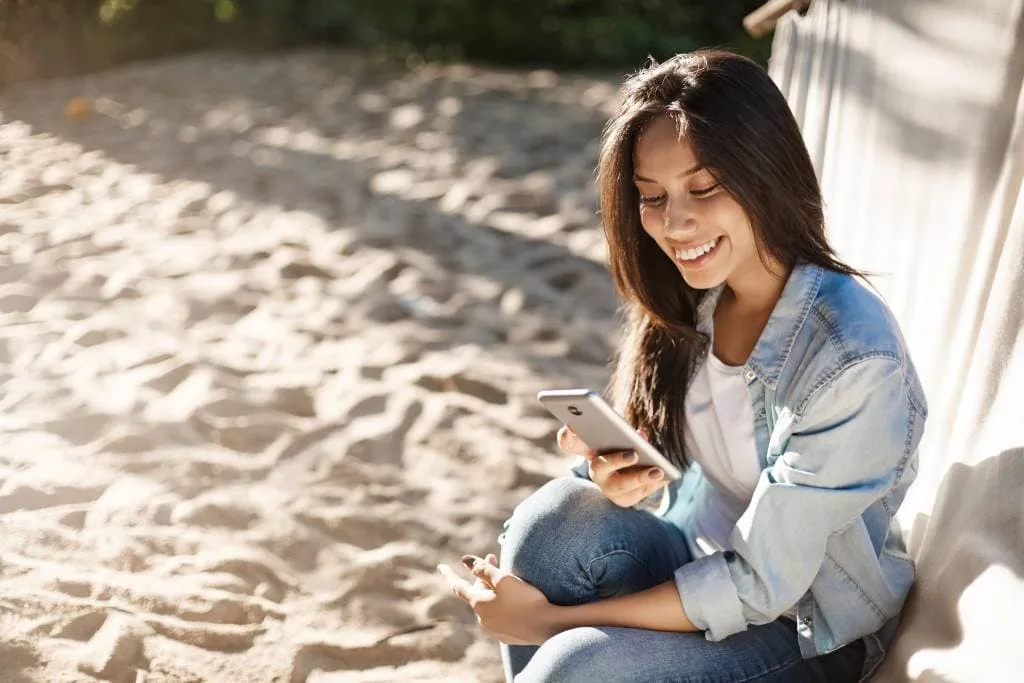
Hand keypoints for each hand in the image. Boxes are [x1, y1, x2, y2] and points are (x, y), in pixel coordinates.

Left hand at [437, 553, 556, 645]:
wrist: (548, 627)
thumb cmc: (525, 599)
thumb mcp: (503, 579)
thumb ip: (482, 568)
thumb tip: (465, 560)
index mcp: (478, 604)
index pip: (458, 586)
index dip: (449, 574)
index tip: (441, 566)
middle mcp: (483, 619)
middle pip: (477, 592)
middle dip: (483, 576)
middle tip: (494, 558)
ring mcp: (495, 630)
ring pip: (489, 604)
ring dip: (494, 590)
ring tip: (510, 579)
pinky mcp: (508, 636)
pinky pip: (501, 616)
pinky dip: (504, 604)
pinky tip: (518, 598)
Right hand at [557, 425, 666, 507]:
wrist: (627, 479)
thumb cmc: (622, 449)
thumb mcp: (622, 437)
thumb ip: (626, 432)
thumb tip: (641, 435)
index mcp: (589, 450)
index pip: (570, 442)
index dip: (568, 436)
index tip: (571, 427)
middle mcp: (595, 471)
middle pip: (600, 466)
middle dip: (617, 460)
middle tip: (634, 454)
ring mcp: (609, 488)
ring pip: (622, 486)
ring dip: (640, 477)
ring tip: (658, 470)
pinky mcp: (625, 500)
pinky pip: (640, 494)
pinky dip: (654, 484)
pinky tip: (667, 476)